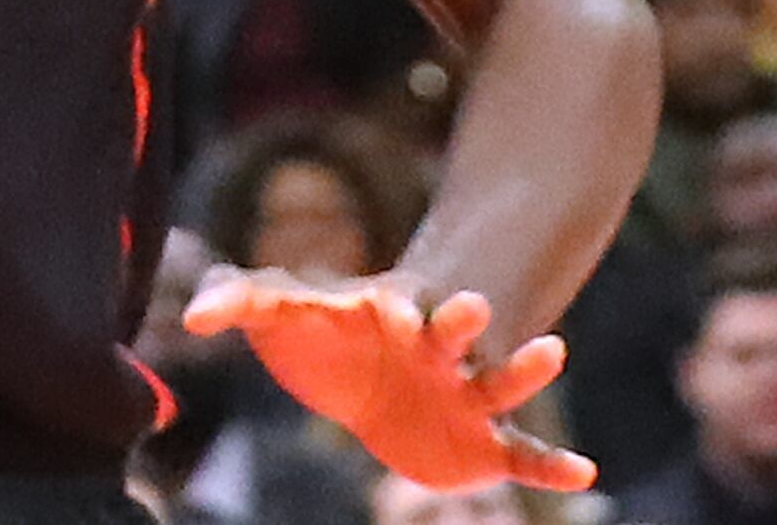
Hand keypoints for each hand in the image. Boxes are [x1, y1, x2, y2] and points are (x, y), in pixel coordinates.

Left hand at [177, 275, 585, 491]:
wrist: (370, 375)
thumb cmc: (322, 336)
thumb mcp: (279, 313)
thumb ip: (236, 302)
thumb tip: (189, 315)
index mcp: (387, 314)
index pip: (394, 305)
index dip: (396, 306)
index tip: (396, 308)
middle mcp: (435, 350)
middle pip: (454, 331)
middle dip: (463, 321)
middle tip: (474, 305)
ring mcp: (465, 395)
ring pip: (502, 383)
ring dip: (523, 369)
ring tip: (555, 348)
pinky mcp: (484, 443)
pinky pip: (525, 453)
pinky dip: (554, 465)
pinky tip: (587, 473)